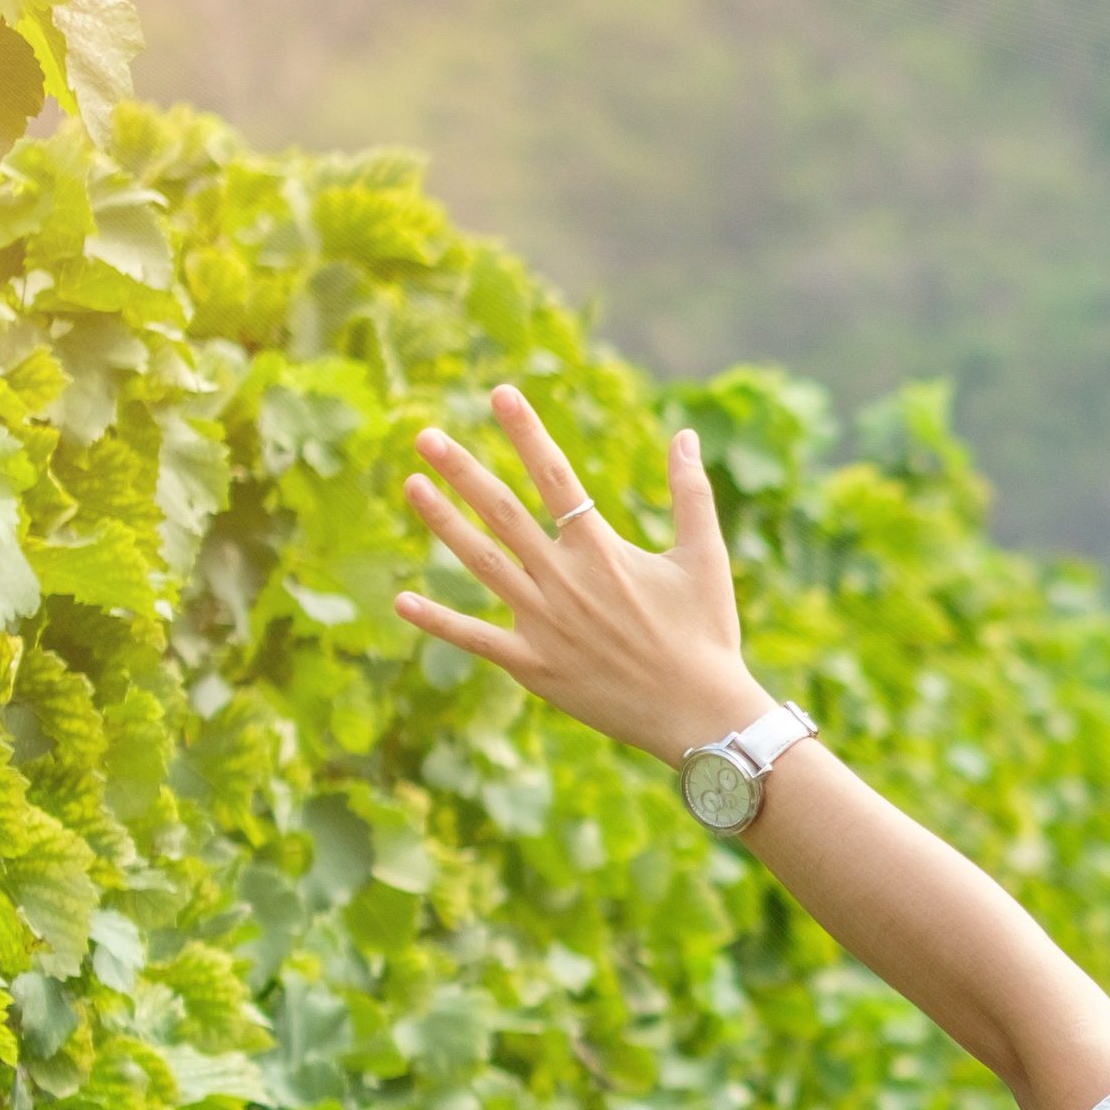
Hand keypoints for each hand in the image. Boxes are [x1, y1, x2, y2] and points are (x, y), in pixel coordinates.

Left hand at [388, 385, 777, 760]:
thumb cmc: (707, 634)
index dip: (526, 432)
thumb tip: (686, 435)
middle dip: (462, 470)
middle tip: (425, 435)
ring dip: (443, 523)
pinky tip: (402, 599)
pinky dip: (438, 620)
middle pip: (502, 512)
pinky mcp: (532, 665)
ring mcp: (543, 623)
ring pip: (481, 563)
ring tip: (411, 485)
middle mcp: (565, 581)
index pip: (555, 477)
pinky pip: (475, 639)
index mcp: (603, 551)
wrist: (699, 714)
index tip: (499, 394)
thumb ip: (691, 493)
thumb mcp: (706, 557)